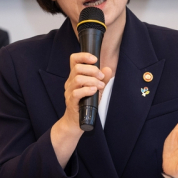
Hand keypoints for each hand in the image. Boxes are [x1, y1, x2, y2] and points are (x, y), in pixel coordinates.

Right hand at [51, 52, 112, 167]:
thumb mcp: (96, 89)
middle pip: (77, 68)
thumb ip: (102, 79)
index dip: (84, 56)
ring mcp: (69, 91)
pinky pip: (76, 93)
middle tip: (101, 78)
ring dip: (92, 81)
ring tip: (100, 86)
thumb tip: (108, 69)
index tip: (95, 59)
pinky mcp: (71, 102)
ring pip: (78, 79)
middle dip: (92, 70)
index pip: (74, 59)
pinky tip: (94, 91)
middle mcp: (70, 82)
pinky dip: (87, 90)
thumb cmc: (87, 103)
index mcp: (75, 76)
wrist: (77, 122)